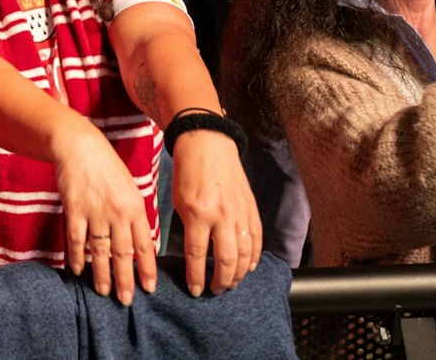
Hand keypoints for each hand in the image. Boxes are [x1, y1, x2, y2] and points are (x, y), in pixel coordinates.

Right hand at [53, 120, 157, 305]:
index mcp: (135, 208)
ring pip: (101, 251)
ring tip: (103, 291)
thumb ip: (135, 215)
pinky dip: (77, 256)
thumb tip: (141, 243)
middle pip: (124, 254)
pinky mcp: (75, 209)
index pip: (145, 246)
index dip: (147, 269)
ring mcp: (95, 212)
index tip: (149, 288)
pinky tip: (78, 269)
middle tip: (126, 300)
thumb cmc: (107, 168)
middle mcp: (118, 213)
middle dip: (125, 280)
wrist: (81, 147)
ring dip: (102, 274)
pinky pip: (77, 240)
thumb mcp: (130, 189)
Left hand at [170, 128, 260, 296]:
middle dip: (221, 281)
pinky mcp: (251, 208)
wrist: (208, 144)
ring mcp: (240, 212)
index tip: (195, 290)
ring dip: (240, 273)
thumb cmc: (188, 172)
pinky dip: (255, 256)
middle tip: (215, 291)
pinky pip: (257, 238)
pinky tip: (249, 267)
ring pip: (245, 253)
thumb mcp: (178, 201)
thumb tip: (193, 255)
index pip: (198, 254)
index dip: (196, 276)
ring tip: (232, 284)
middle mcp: (222, 215)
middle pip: (227, 259)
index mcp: (198, 212)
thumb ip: (188, 228)